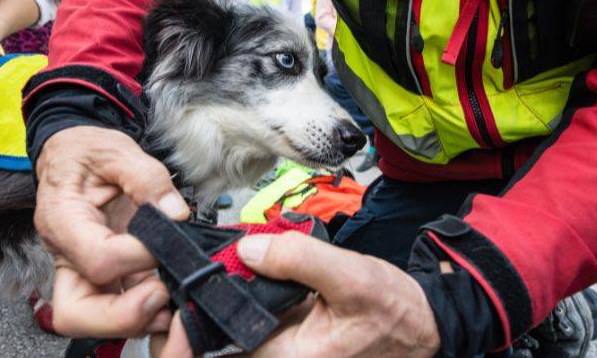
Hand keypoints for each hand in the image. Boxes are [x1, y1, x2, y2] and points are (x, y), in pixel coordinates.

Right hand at [35, 126, 189, 336]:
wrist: (74, 155)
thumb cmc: (88, 152)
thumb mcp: (116, 150)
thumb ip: (147, 177)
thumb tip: (176, 214)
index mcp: (62, 219)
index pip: (99, 258)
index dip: (141, 256)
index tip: (170, 240)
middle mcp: (66, 255)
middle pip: (77, 313)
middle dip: (126, 315)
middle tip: (165, 292)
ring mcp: (82, 271)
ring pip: (98, 320)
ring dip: (140, 318)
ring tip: (176, 294)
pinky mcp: (103, 278)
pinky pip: (121, 308)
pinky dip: (149, 310)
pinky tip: (174, 291)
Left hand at [151, 232, 440, 357]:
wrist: (423, 325)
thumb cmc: (394, 312)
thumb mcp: (351, 277)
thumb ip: (298, 260)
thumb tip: (246, 248)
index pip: (215, 356)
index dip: (184, 335)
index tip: (173, 299)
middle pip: (214, 349)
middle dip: (189, 318)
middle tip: (175, 279)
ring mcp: (280, 351)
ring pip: (228, 335)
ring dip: (211, 306)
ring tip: (200, 271)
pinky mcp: (286, 339)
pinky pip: (249, 323)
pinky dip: (237, 299)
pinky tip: (236, 270)